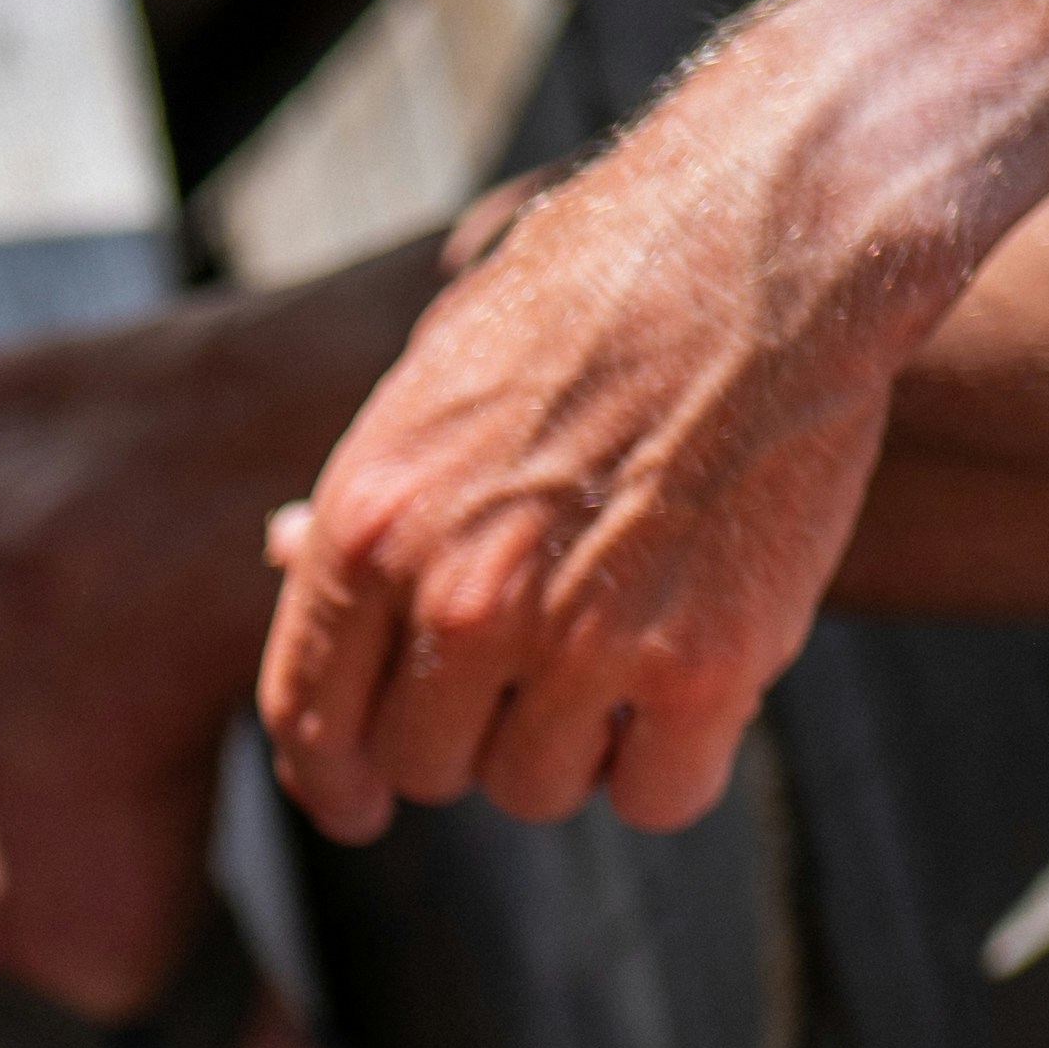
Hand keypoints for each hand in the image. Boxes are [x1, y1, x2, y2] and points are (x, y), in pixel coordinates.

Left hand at [254, 145, 902, 844]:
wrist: (765, 242)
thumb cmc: (595, 297)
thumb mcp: (432, 378)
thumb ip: (370, 491)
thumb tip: (283, 553)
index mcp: (370, 525)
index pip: (309, 718)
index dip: (330, 780)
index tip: (358, 805)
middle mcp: (457, 595)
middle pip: (425, 769)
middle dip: (471, 739)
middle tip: (534, 676)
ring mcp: (578, 638)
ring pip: (536, 791)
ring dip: (576, 749)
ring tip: (620, 651)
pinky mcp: (701, 664)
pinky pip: (657, 799)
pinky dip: (671, 767)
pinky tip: (687, 694)